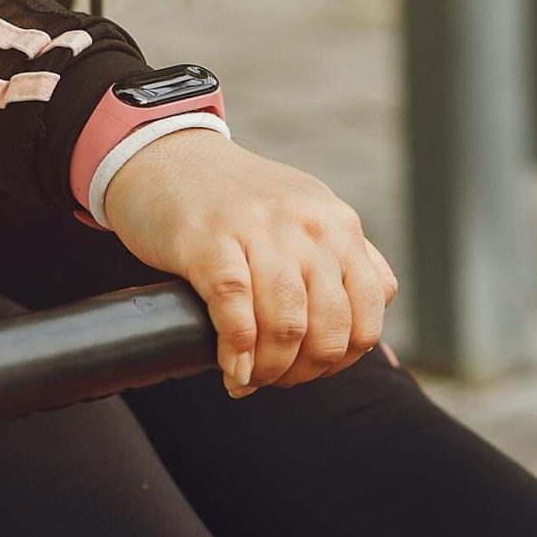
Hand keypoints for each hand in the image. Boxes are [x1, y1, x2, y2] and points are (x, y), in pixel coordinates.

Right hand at [101, 131, 397, 395]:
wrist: (165, 157)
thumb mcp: (306, 214)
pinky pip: (235, 309)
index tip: (312, 369)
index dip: (344, 357)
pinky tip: (230, 368)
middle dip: (304, 371)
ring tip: (249, 378)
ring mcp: (259, 231)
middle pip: (329, 328)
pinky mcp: (208, 241)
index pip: (368, 313)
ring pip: (286, 325)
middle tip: (276, 379)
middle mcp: (308, 226)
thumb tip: (372, 316)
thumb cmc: (236, 201)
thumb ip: (344, 259)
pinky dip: (236, 351)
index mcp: (339, 225)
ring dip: (269, 368)